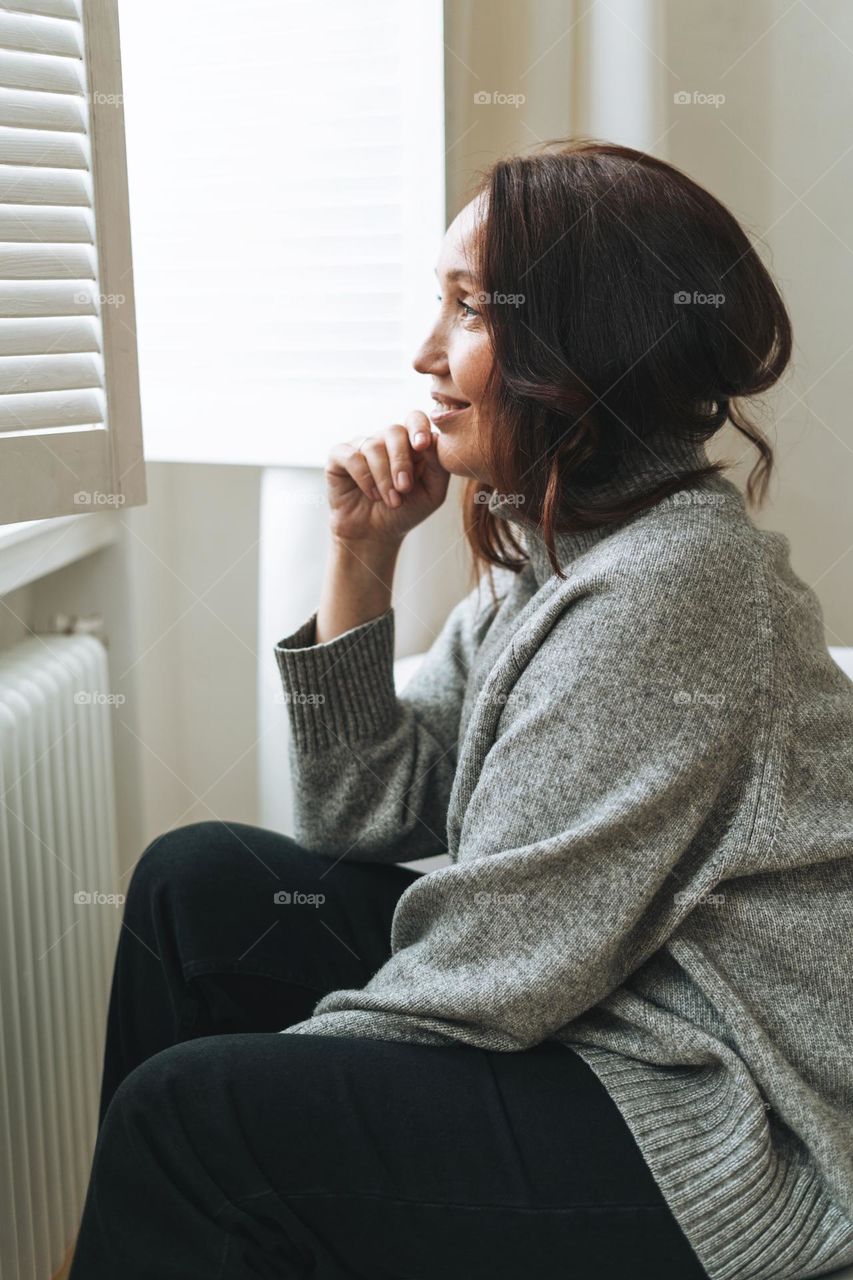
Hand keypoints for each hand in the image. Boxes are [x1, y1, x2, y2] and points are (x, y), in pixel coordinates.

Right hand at [325, 410, 449, 545]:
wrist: (376, 534)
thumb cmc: (406, 511)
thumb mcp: (432, 493)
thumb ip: (439, 465)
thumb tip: (433, 439)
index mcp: (410, 442)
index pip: (415, 419)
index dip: (419, 428)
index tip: (422, 445)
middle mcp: (385, 439)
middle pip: (394, 431)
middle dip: (401, 461)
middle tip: (405, 488)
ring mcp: (361, 445)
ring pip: (373, 447)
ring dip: (384, 478)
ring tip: (392, 501)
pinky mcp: (339, 456)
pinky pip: (352, 457)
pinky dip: (365, 478)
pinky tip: (373, 495)